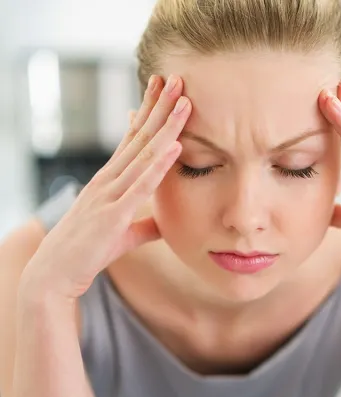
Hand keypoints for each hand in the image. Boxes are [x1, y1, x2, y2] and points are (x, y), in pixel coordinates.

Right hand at [21, 75, 191, 300]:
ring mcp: (110, 193)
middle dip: (159, 106)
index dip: (150, 112)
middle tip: (177, 77)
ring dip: (165, 126)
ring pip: (143, 153)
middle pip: (139, 136)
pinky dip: (159, 164)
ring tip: (184, 102)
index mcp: (111, 180)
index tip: (165, 89)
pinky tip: (175, 145)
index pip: (133, 138)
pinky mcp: (113, 214)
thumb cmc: (89, 251)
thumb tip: (165, 221)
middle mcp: (109, 179)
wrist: (55, 274)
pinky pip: (141, 185)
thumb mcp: (124, 233)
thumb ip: (146, 222)